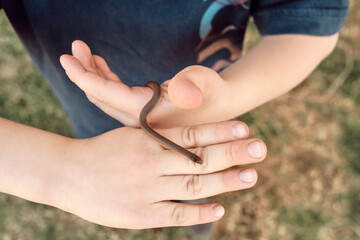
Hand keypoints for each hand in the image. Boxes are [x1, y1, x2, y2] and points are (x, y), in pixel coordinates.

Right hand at [55, 120, 265, 228]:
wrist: (68, 173)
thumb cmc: (103, 152)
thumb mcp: (130, 135)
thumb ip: (158, 137)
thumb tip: (190, 139)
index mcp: (148, 140)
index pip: (191, 134)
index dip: (219, 131)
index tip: (245, 127)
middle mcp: (152, 162)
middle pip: (200, 158)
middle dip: (233, 153)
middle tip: (261, 148)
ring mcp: (148, 189)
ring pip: (194, 184)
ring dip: (226, 181)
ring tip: (252, 175)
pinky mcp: (141, 214)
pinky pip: (177, 213)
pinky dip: (200, 212)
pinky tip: (220, 208)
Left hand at [60, 40, 232, 127]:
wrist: (219, 110)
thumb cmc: (213, 93)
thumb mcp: (205, 84)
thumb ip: (193, 85)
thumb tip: (182, 90)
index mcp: (147, 115)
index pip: (107, 95)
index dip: (84, 76)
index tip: (66, 58)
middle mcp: (138, 121)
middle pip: (101, 96)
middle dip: (85, 71)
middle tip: (74, 48)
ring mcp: (139, 119)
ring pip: (107, 97)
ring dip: (94, 74)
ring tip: (84, 51)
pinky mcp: (142, 113)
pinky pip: (116, 97)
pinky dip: (106, 80)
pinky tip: (101, 66)